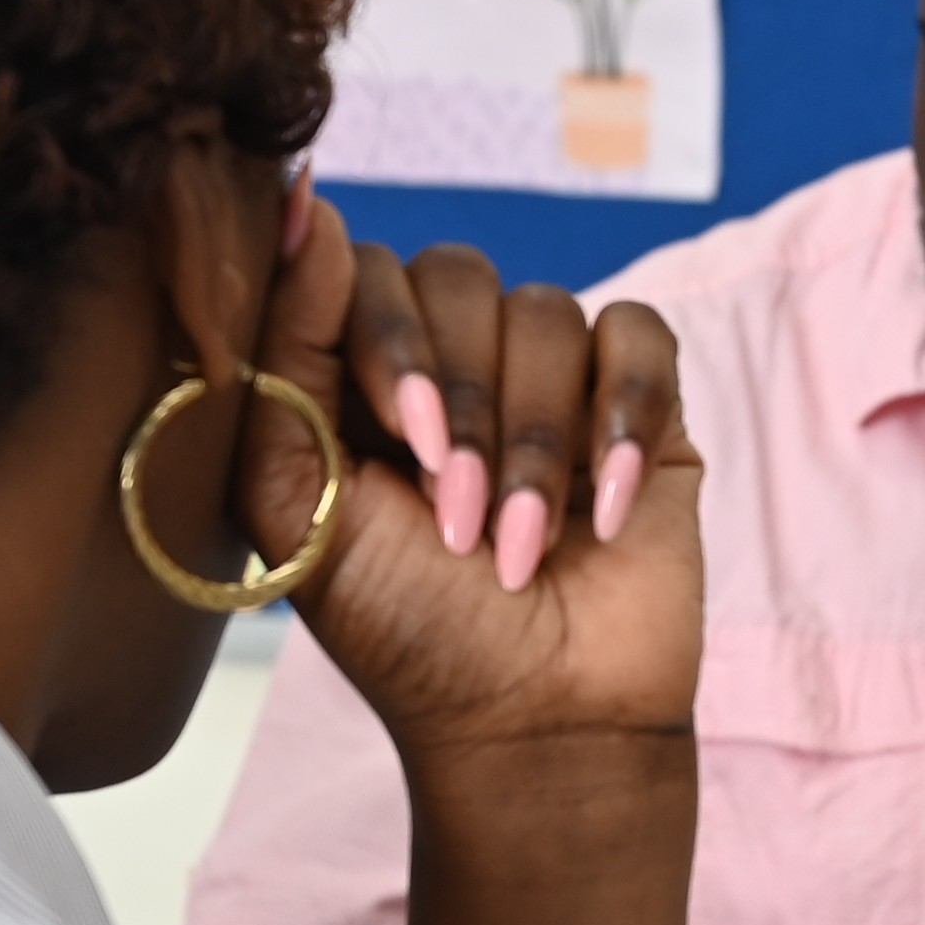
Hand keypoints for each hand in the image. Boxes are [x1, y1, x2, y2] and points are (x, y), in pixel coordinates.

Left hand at [260, 209, 705, 771]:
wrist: (535, 723)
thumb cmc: (409, 631)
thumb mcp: (300, 498)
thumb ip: (280, 350)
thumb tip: (301, 201)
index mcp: (358, 375)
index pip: (364, 268)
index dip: (385, 339)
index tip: (399, 440)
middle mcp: (457, 360)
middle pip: (460, 276)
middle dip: (464, 405)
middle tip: (457, 519)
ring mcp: (552, 380)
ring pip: (548, 314)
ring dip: (534, 444)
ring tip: (522, 546)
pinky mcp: (644, 409)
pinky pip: (640, 338)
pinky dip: (625, 416)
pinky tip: (608, 506)